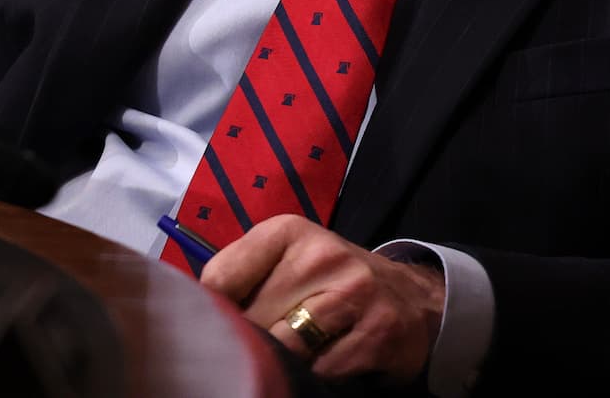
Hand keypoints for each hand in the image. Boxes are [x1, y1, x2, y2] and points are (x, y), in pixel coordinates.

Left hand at [200, 215, 443, 382]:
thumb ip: (242, 279)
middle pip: (251, 320)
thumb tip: (192, 315)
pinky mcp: (376, 334)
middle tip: (257, 349)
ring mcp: (352, 294)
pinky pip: (321, 372)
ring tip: (289, 359)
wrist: (416, 302)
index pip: (220, 278)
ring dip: (282, 363)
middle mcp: (321, 256)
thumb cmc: (333, 285)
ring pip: (283, 348)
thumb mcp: (288, 263)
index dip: (216, 313)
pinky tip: (325, 366)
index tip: (226, 324)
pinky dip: (316, 377)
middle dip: (249, 342)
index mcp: (288, 232)